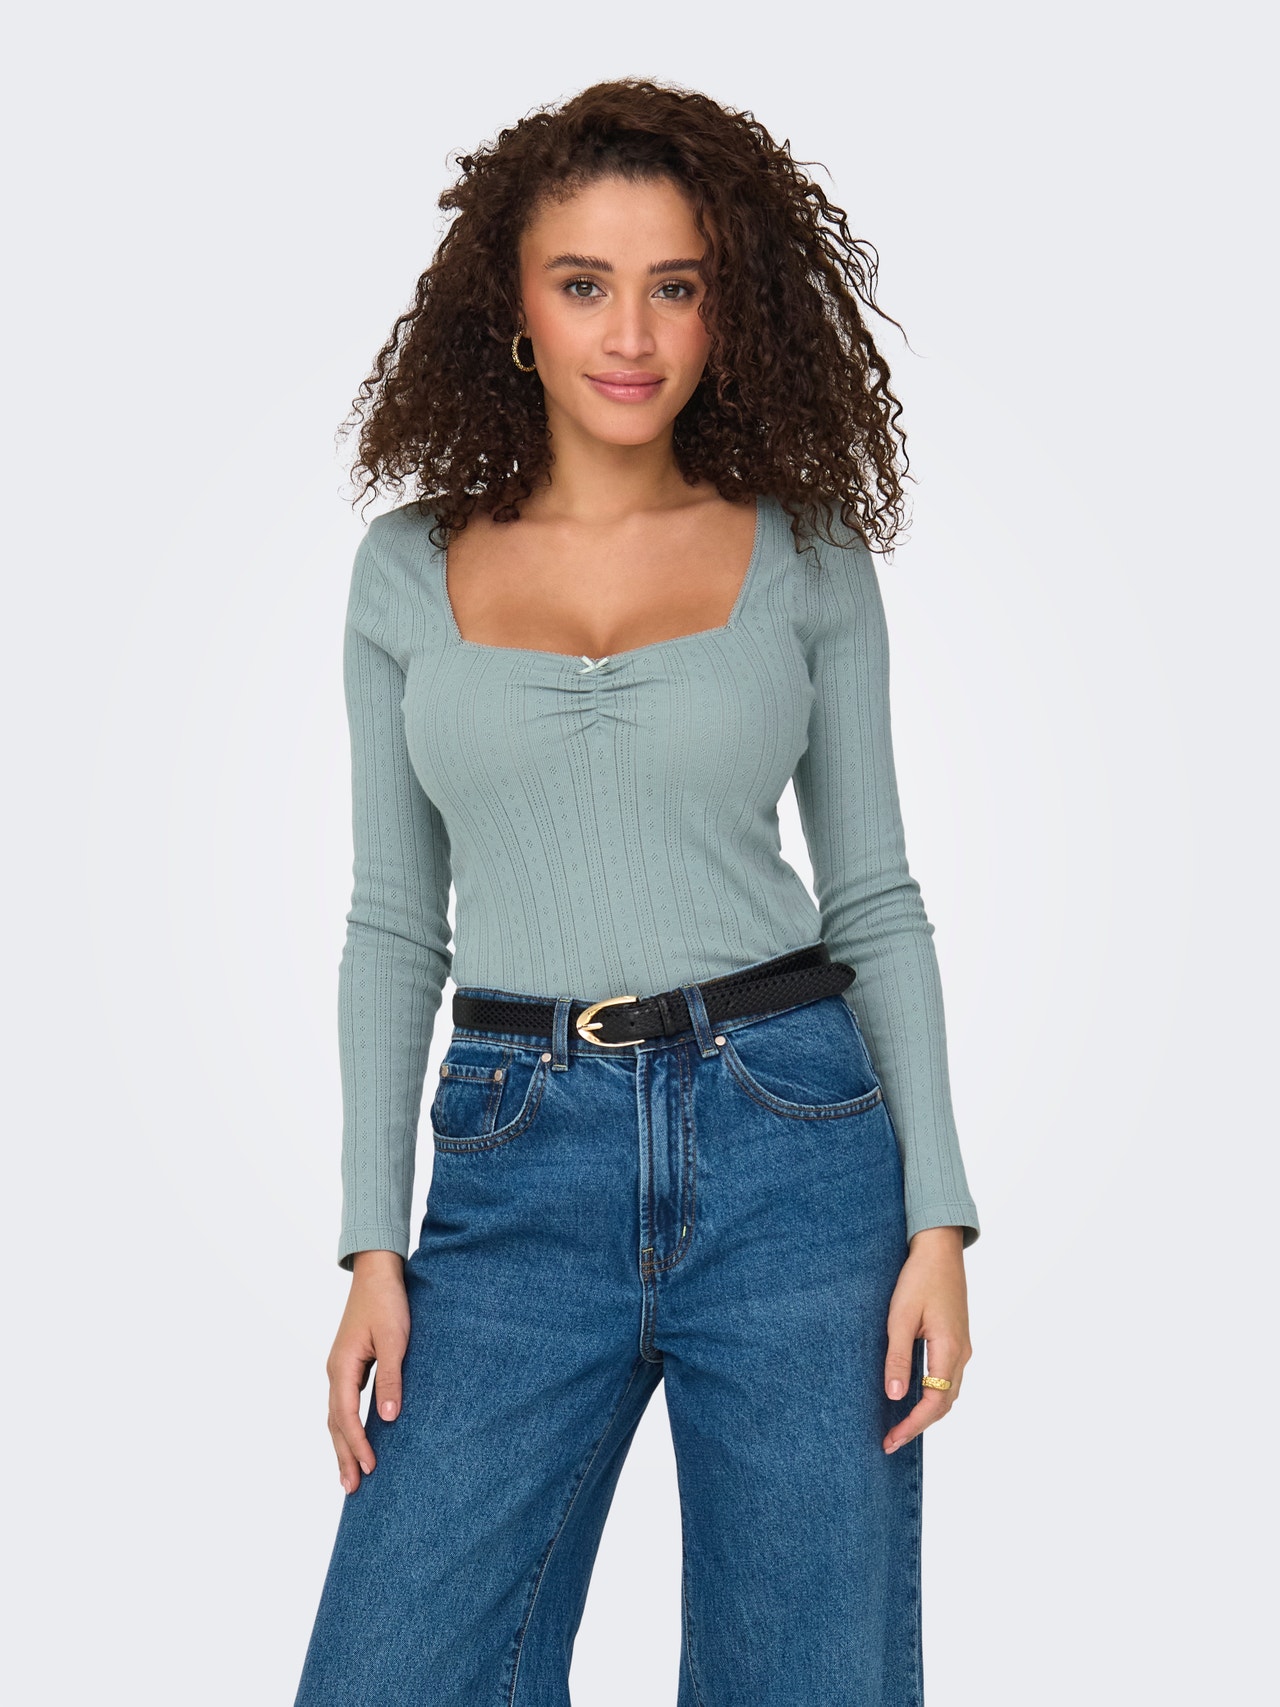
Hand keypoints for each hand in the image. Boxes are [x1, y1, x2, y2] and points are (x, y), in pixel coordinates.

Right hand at [326, 1250, 409, 1493]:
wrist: (377, 1273)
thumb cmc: (387, 1303)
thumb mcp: (395, 1340)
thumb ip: (391, 1379)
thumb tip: (388, 1419)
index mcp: (342, 1367)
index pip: (346, 1416)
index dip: (357, 1444)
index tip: (370, 1468)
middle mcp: (336, 1371)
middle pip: (335, 1422)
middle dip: (343, 1455)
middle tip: (351, 1488)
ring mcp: (340, 1369)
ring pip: (337, 1415)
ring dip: (343, 1444)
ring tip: (350, 1474)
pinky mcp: (350, 1365)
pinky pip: (344, 1403)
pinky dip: (348, 1426)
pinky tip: (357, 1438)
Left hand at [882, 1225, 970, 1453]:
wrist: (940, 1249)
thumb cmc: (919, 1278)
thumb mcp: (900, 1317)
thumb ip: (898, 1358)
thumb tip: (895, 1397)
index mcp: (950, 1350)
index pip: (935, 1403)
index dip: (913, 1425)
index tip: (891, 1440)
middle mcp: (962, 1353)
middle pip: (944, 1404)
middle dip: (918, 1425)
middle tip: (890, 1440)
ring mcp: (962, 1347)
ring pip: (948, 1392)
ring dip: (926, 1412)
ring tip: (899, 1425)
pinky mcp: (957, 1339)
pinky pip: (947, 1377)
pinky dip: (932, 1394)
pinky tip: (913, 1395)